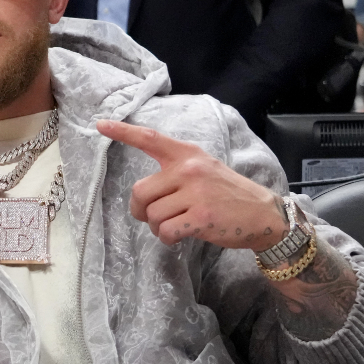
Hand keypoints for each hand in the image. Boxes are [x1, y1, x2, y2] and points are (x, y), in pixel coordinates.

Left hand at [96, 120, 287, 251]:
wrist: (263, 215)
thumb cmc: (227, 194)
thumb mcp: (204, 169)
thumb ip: (176, 171)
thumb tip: (142, 193)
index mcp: (187, 154)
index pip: (151, 138)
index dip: (123, 132)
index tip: (100, 124)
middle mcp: (189, 169)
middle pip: (139, 191)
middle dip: (140, 210)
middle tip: (153, 216)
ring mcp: (196, 193)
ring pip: (152, 215)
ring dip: (157, 227)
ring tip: (175, 226)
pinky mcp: (201, 217)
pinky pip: (166, 231)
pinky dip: (167, 239)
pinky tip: (180, 236)